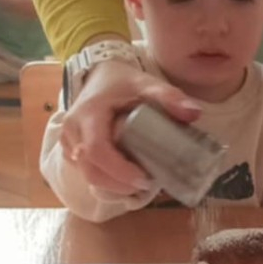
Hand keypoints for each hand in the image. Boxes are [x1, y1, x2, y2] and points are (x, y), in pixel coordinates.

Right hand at [58, 55, 200, 196]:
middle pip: (90, 171)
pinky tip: (126, 178)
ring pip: (87, 176)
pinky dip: (107, 181)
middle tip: (148, 185)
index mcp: (88, 114)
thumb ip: (169, 96)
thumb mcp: (146, 84)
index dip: (119, 171)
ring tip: (140, 182)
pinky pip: (86, 173)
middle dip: (119, 185)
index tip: (145, 179)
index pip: (97, 151)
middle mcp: (72, 131)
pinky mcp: (70, 152)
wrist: (98, 77)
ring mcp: (68, 143)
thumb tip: (194, 113)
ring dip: (114, 186)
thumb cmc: (122, 82)